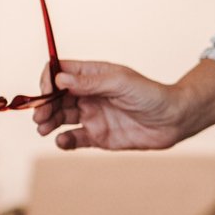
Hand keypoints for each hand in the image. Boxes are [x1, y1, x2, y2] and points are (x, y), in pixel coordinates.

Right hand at [32, 60, 194, 150]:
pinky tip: (62, 141)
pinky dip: (64, 141)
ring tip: (43, 128)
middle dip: (44, 105)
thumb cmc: (151, 95)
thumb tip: (59, 79)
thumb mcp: (120, 83)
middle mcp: (89, 95)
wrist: (174, 120)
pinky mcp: (99, 137)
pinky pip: (74, 139)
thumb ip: (90, 82)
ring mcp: (93, 116)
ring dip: (48, 122)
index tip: (45, 91)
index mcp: (93, 76)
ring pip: (61, 117)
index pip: (60, 73)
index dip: (48, 80)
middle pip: (55, 97)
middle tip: (40, 116)